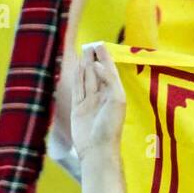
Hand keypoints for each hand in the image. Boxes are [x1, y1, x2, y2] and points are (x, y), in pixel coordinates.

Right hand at [72, 42, 126, 157]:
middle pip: (97, 73)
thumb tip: (97, 64)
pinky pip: (77, 89)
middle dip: (95, 59)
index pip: (109, 71)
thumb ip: (109, 80)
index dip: (105, 58)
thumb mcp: (116, 100)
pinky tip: (77, 68)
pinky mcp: (78, 108)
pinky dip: (77, 78)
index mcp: (114, 94)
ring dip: (85, 66)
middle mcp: (102, 97)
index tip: (100, 44)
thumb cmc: (110, 127)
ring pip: (87, 79)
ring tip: (83, 52)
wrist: (96, 149)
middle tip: (90, 44)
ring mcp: (89, 102)